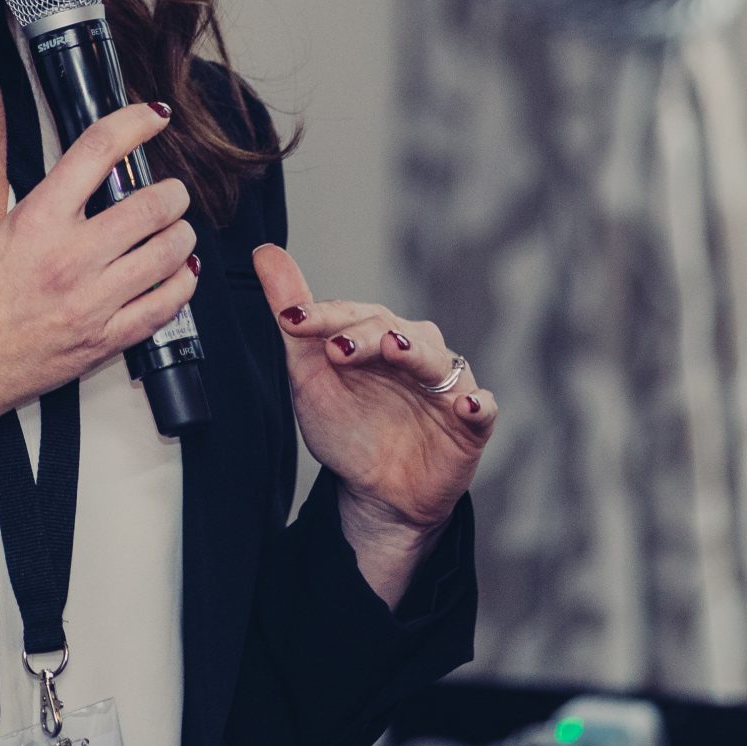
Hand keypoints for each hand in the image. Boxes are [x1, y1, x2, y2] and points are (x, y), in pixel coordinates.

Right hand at [0, 101, 199, 495]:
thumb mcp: (3, 233)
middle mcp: (70, 259)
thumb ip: (54, 207)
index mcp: (37, 222)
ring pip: (171, 252)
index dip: (136, 122)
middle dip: (172, 193)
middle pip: (153, 204)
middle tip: (171, 193)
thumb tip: (99, 183)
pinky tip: (177, 274)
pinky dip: (181, 282)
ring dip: (181, 234)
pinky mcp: (106, 341)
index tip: (153, 116)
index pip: (99, 151)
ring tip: (174, 232)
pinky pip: (167, 305)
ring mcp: (92, 302)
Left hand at [252, 244, 494, 602]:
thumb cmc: (349, 426)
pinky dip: (477, 405)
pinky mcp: (471, 424)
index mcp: (377, 335)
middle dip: (364, 335)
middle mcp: (415, 351)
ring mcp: (445, 386)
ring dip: (414, 354)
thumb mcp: (312, 375)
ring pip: (436, 361)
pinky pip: (482, 409)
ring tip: (393, 349)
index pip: (351, 316)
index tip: (289, 320)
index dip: (321, 317)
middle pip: (393, 331)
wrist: (379, 493)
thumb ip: (292, 316)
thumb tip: (264, 252)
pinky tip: (465, 406)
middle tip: (335, 347)